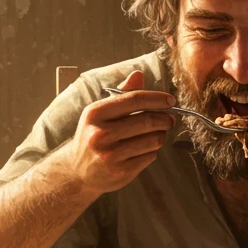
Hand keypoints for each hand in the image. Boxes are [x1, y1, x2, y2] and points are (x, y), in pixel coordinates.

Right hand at [56, 70, 175, 196]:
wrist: (77, 171)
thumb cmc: (93, 136)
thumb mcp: (100, 113)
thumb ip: (121, 94)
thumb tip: (138, 75)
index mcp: (95, 113)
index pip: (134, 99)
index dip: (157, 99)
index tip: (170, 100)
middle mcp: (101, 134)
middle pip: (147, 120)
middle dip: (165, 119)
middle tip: (170, 119)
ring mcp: (111, 155)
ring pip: (153, 140)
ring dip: (161, 136)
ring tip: (156, 134)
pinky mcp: (121, 172)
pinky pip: (150, 156)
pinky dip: (152, 151)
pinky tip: (143, 150)